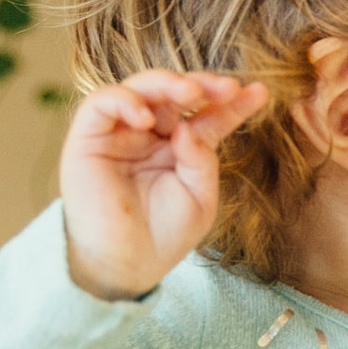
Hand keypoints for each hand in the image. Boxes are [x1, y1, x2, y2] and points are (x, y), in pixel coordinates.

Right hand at [60, 71, 270, 299]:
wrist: (128, 265)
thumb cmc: (165, 234)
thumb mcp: (199, 197)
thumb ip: (201, 160)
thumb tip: (186, 126)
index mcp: (179, 146)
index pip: (206, 115)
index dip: (231, 103)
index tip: (260, 93)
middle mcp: (149, 134)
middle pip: (173, 93)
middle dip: (200, 84)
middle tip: (225, 88)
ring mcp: (119, 133)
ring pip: (139, 87)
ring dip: (166, 83)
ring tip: (189, 93)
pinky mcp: (87, 138)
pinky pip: (100, 103)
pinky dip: (124, 100)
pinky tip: (147, 118)